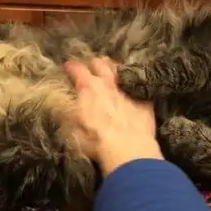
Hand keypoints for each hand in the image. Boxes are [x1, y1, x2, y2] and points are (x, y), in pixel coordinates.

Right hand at [64, 57, 162, 175]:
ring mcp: (127, 88)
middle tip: (92, 66)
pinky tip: (133, 83)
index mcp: (88, 88)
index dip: (72, 66)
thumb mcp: (76, 130)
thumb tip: (65, 108)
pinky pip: (138, 81)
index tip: (68, 65)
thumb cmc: (98, 141)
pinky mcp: (144, 97)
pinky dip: (133, 81)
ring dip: (113, 67)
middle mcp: (107, 84)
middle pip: (100, 64)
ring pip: (119, 69)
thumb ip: (70, 115)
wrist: (129, 147)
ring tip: (111, 68)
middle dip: (95, 63)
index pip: (77, 70)